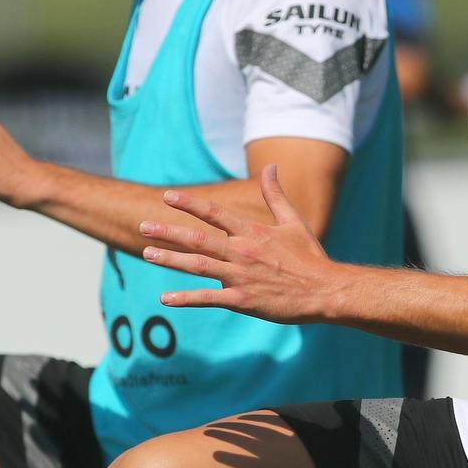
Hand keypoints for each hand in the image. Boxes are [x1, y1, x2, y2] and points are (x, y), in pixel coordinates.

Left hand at [141, 164, 340, 322]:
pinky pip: (208, 298)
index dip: (189, 204)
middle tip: (143, 226)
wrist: (324, 291)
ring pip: (197, 266)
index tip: (167, 196)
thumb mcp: (294, 221)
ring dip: (170, 260)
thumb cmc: (310, 257)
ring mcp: (240, 277)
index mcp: (252, 232)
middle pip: (197, 239)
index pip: (214, 213)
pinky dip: (185, 298)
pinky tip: (165, 298)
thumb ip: (275, 195)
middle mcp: (242, 252)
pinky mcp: (242, 300)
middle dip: (168, 232)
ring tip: (147, 254)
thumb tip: (271, 166)